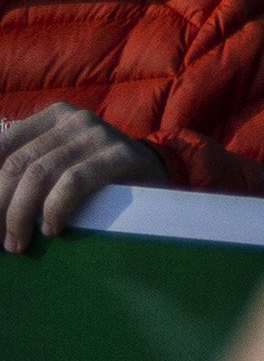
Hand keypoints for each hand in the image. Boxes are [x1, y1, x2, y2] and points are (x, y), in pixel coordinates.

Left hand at [0, 103, 163, 251]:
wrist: (151, 175)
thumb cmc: (92, 177)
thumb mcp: (55, 163)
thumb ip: (24, 170)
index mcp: (52, 117)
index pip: (2, 146)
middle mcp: (74, 119)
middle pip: (17, 164)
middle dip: (0, 205)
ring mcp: (98, 134)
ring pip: (40, 173)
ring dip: (20, 215)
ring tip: (18, 243)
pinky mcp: (120, 155)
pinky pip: (73, 182)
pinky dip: (55, 208)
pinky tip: (52, 228)